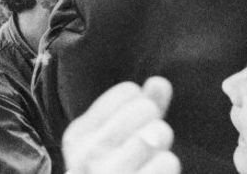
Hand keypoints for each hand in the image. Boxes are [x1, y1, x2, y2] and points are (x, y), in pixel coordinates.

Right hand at [63, 79, 178, 173]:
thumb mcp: (114, 143)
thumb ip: (139, 110)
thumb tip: (160, 81)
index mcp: (78, 136)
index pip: (128, 92)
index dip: (142, 106)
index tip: (134, 128)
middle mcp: (88, 155)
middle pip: (145, 109)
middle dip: (155, 124)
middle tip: (147, 147)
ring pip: (158, 133)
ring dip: (163, 149)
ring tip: (151, 163)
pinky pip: (168, 162)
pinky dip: (168, 167)